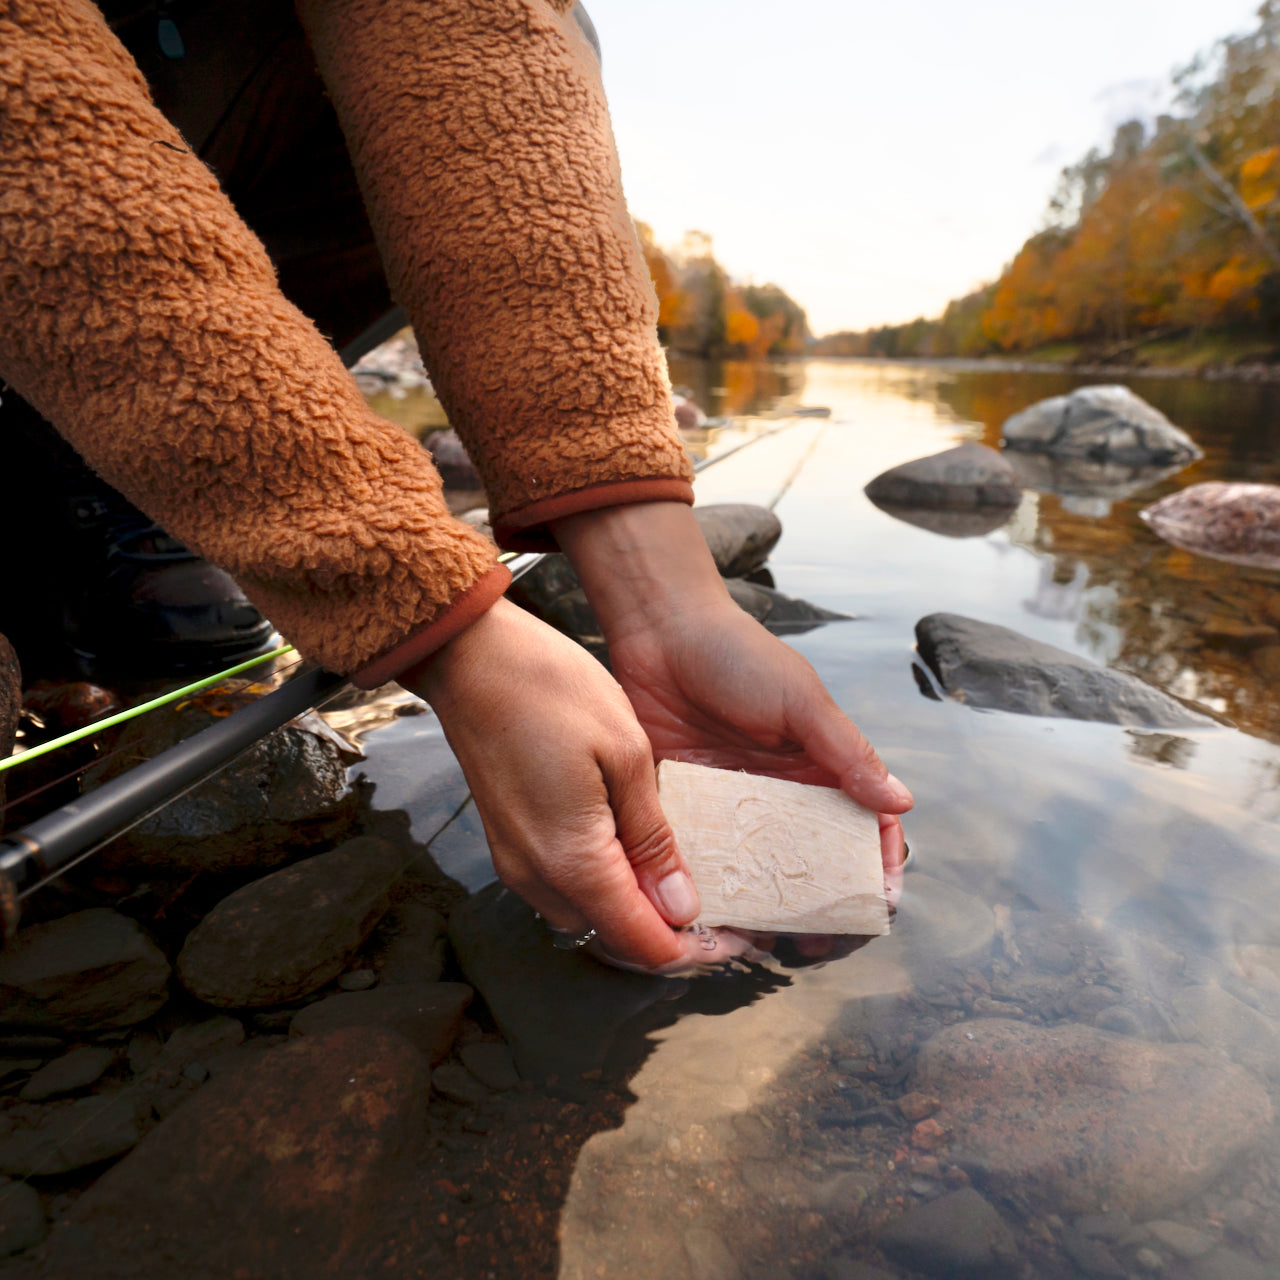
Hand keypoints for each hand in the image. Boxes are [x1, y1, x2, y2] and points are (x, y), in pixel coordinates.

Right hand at [399, 598, 742, 971]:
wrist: (471, 655)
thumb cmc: (550, 688)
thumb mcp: (626, 753)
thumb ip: (653, 837)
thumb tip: (680, 905)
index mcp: (572, 859)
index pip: (641, 941)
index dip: (692, 951)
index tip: (734, 941)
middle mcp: (537, 875)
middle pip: (613, 936)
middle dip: (666, 934)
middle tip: (718, 910)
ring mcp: (516, 860)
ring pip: (586, 914)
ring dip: (633, 909)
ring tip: (682, 879)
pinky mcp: (508, 840)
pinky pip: (563, 885)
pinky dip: (604, 884)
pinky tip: (634, 851)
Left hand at [554, 501, 912, 956]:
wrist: (659, 630)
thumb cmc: (738, 655)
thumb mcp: (801, 700)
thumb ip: (847, 753)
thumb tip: (901, 804)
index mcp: (817, 767)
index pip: (860, 825)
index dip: (874, 864)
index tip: (878, 901)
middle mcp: (777, 793)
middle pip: (808, 860)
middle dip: (819, 901)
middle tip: (819, 940)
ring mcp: (730, 803)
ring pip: (754, 868)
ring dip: (762, 902)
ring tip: (764, 939)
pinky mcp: (683, 806)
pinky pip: (699, 855)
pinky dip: (706, 883)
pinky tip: (708, 912)